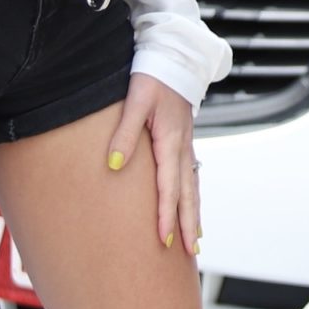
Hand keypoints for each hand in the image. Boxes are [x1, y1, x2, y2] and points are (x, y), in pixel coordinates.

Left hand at [107, 74, 199, 254]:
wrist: (175, 56)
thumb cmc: (153, 75)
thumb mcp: (134, 100)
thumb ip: (123, 133)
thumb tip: (113, 165)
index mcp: (170, 140)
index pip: (168, 187)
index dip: (167, 215)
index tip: (164, 239)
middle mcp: (182, 147)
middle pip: (188, 193)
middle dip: (188, 224)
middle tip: (190, 252)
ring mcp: (186, 145)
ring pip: (193, 187)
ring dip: (194, 215)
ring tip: (195, 241)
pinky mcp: (183, 141)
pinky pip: (191, 176)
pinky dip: (193, 197)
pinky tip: (192, 208)